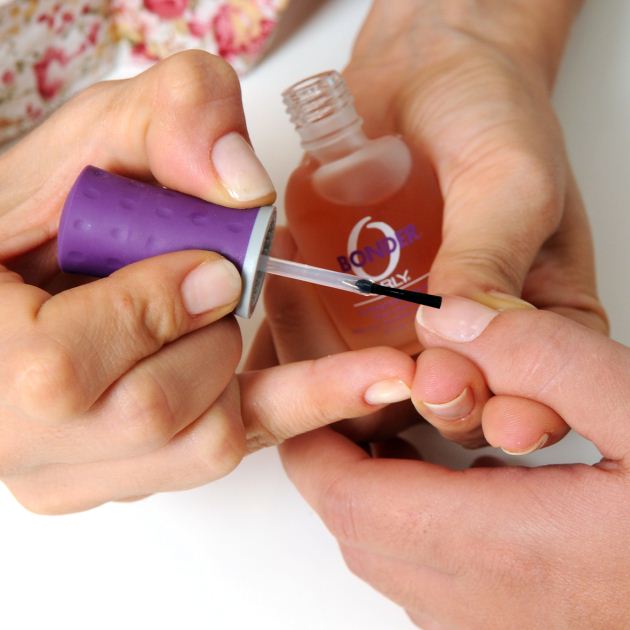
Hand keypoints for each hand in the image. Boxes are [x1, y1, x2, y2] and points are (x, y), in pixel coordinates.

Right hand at [0, 50, 414, 512]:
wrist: (25, 269)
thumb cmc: (46, 209)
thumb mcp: (96, 135)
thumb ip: (168, 118)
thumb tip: (244, 184)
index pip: (63, 367)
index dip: (154, 306)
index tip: (207, 267)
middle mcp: (13, 436)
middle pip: (156, 412)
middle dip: (212, 333)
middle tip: (212, 283)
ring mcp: (69, 471)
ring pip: (205, 445)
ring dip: (239, 365)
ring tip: (211, 317)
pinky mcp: (121, 478)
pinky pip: (221, 458)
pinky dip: (291, 407)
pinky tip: (352, 379)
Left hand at [267, 0, 606, 446]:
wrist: (426, 77)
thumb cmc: (488, 118)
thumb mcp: (508, 178)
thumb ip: (489, 257)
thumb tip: (451, 332)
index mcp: (534, 329)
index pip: (508, 404)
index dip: (474, 411)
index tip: (438, 382)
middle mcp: (464, 344)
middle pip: (420, 412)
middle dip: (376, 389)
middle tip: (347, 321)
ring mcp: (397, 332)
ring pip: (351, 391)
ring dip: (315, 354)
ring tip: (298, 276)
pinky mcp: (344, 311)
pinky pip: (308, 349)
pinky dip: (284, 334)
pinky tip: (274, 288)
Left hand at [280, 298, 629, 628]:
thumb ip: (551, 359)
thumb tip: (450, 311)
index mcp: (502, 549)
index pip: (343, 495)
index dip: (314, 429)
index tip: (319, 369)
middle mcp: (476, 604)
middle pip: (350, 518)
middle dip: (333, 443)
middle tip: (355, 371)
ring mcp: (488, 623)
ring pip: (381, 540)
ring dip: (368, 471)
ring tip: (393, 401)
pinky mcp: (510, 620)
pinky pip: (422, 559)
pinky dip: (410, 501)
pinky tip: (456, 456)